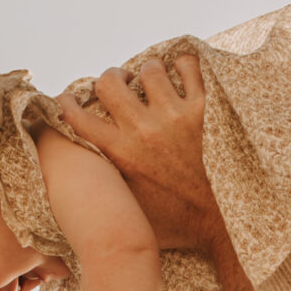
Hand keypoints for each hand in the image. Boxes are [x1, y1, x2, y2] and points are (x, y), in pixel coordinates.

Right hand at [57, 53, 215, 250]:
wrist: (224, 223)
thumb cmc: (177, 221)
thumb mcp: (130, 206)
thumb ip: (107, 182)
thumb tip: (83, 171)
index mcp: (122, 154)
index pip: (77, 117)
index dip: (66, 102)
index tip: (70, 98)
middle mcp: (145, 131)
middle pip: (109, 81)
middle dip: (112, 79)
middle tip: (123, 85)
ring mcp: (175, 116)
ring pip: (150, 69)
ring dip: (149, 72)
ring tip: (156, 83)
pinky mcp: (205, 109)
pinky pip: (188, 66)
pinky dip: (183, 66)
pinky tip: (183, 77)